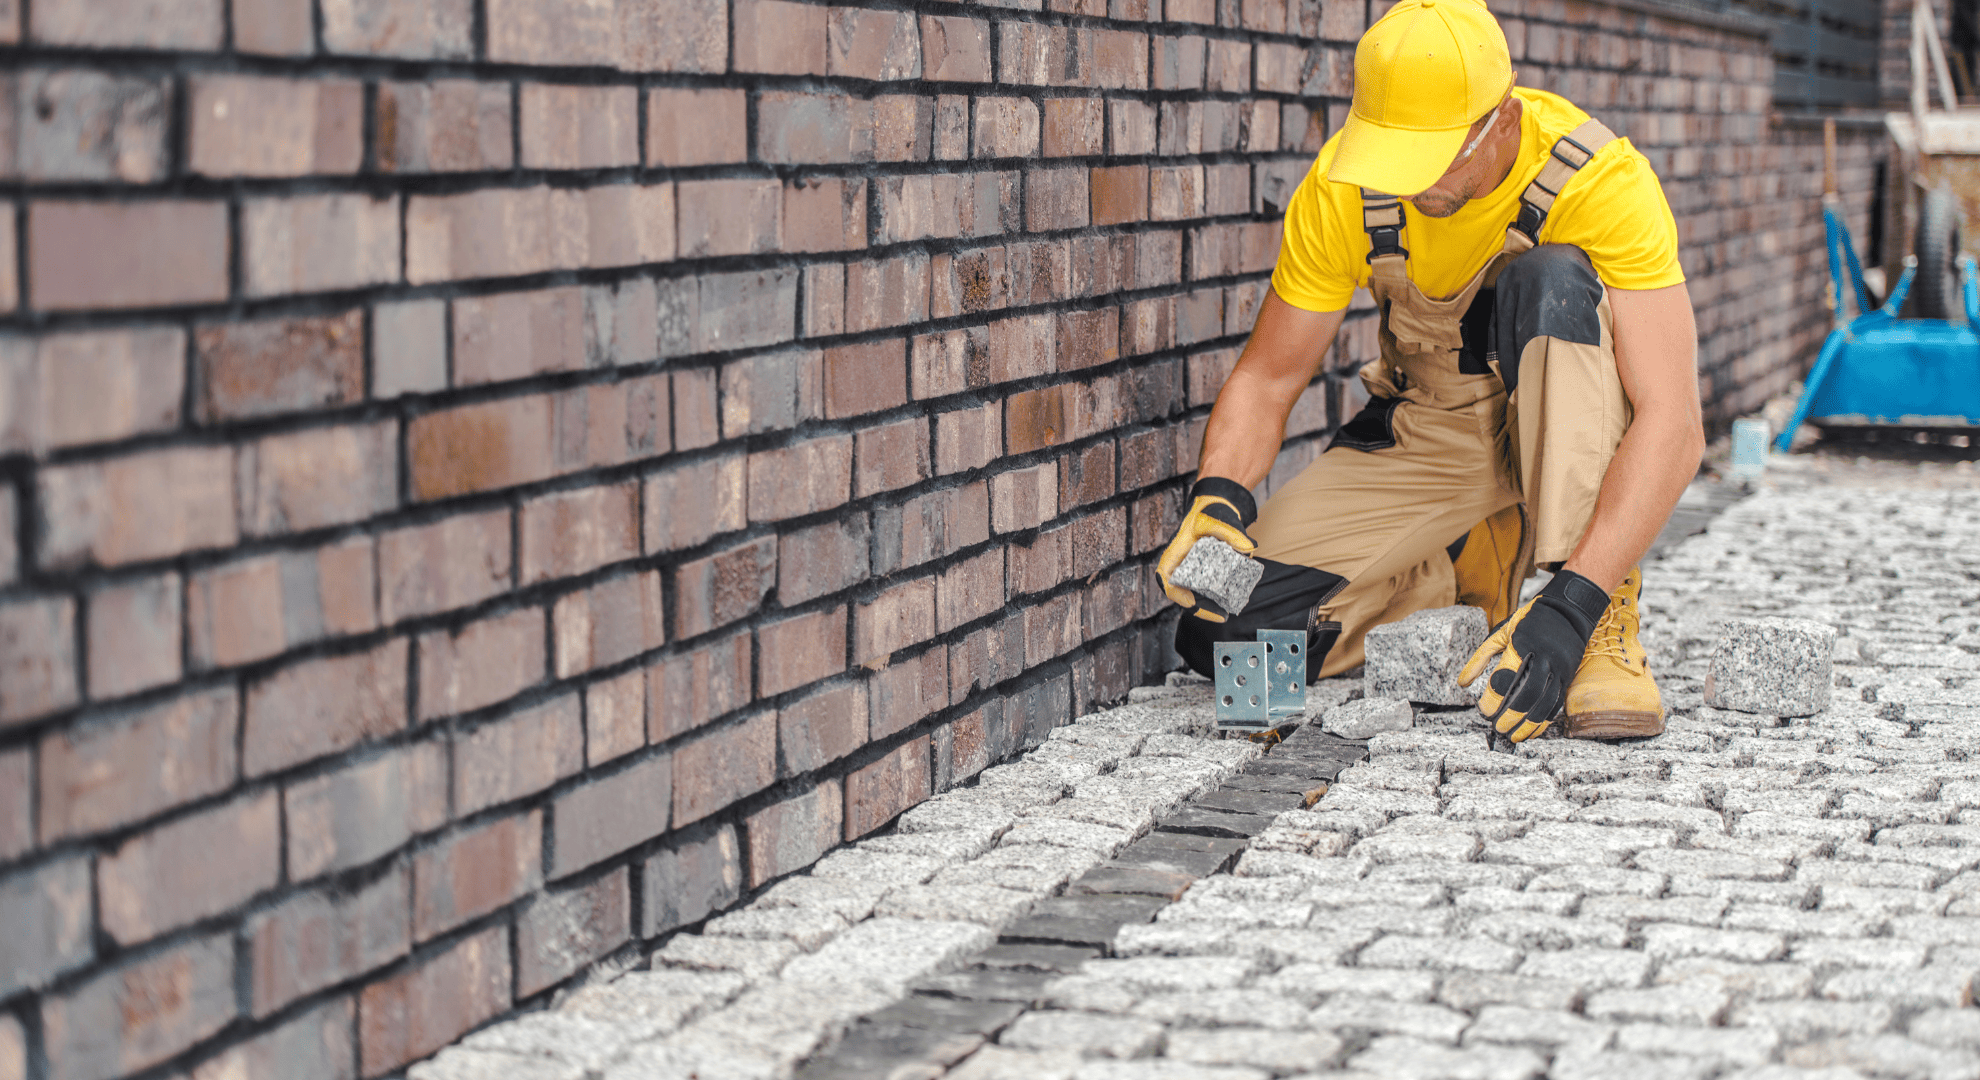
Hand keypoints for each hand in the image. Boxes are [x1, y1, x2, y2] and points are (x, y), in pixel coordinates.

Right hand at [1157, 478, 1257, 622]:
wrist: (1212, 508)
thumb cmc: (1208, 513)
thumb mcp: (1217, 520)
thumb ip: (1232, 532)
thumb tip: (1248, 549)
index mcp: (1175, 555)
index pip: (1168, 580)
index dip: (1178, 595)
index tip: (1192, 603)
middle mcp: (1180, 566)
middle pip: (1183, 594)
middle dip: (1201, 608)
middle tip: (1221, 615)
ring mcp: (1191, 571)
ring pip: (1195, 595)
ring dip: (1209, 606)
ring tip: (1228, 612)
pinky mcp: (1202, 572)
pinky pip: (1205, 590)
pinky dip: (1216, 598)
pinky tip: (1230, 602)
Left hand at [1458, 569, 1611, 740]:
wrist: (1567, 611)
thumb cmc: (1527, 622)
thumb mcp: (1500, 634)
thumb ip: (1479, 658)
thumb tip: (1462, 684)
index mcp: (1521, 646)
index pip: (1505, 678)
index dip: (1493, 698)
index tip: (1483, 710)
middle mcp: (1543, 659)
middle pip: (1527, 695)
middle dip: (1511, 716)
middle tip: (1498, 728)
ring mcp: (1558, 669)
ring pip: (1545, 703)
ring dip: (1529, 724)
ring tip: (1514, 737)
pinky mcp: (1568, 677)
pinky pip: (1557, 703)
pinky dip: (1545, 720)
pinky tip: (1533, 731)